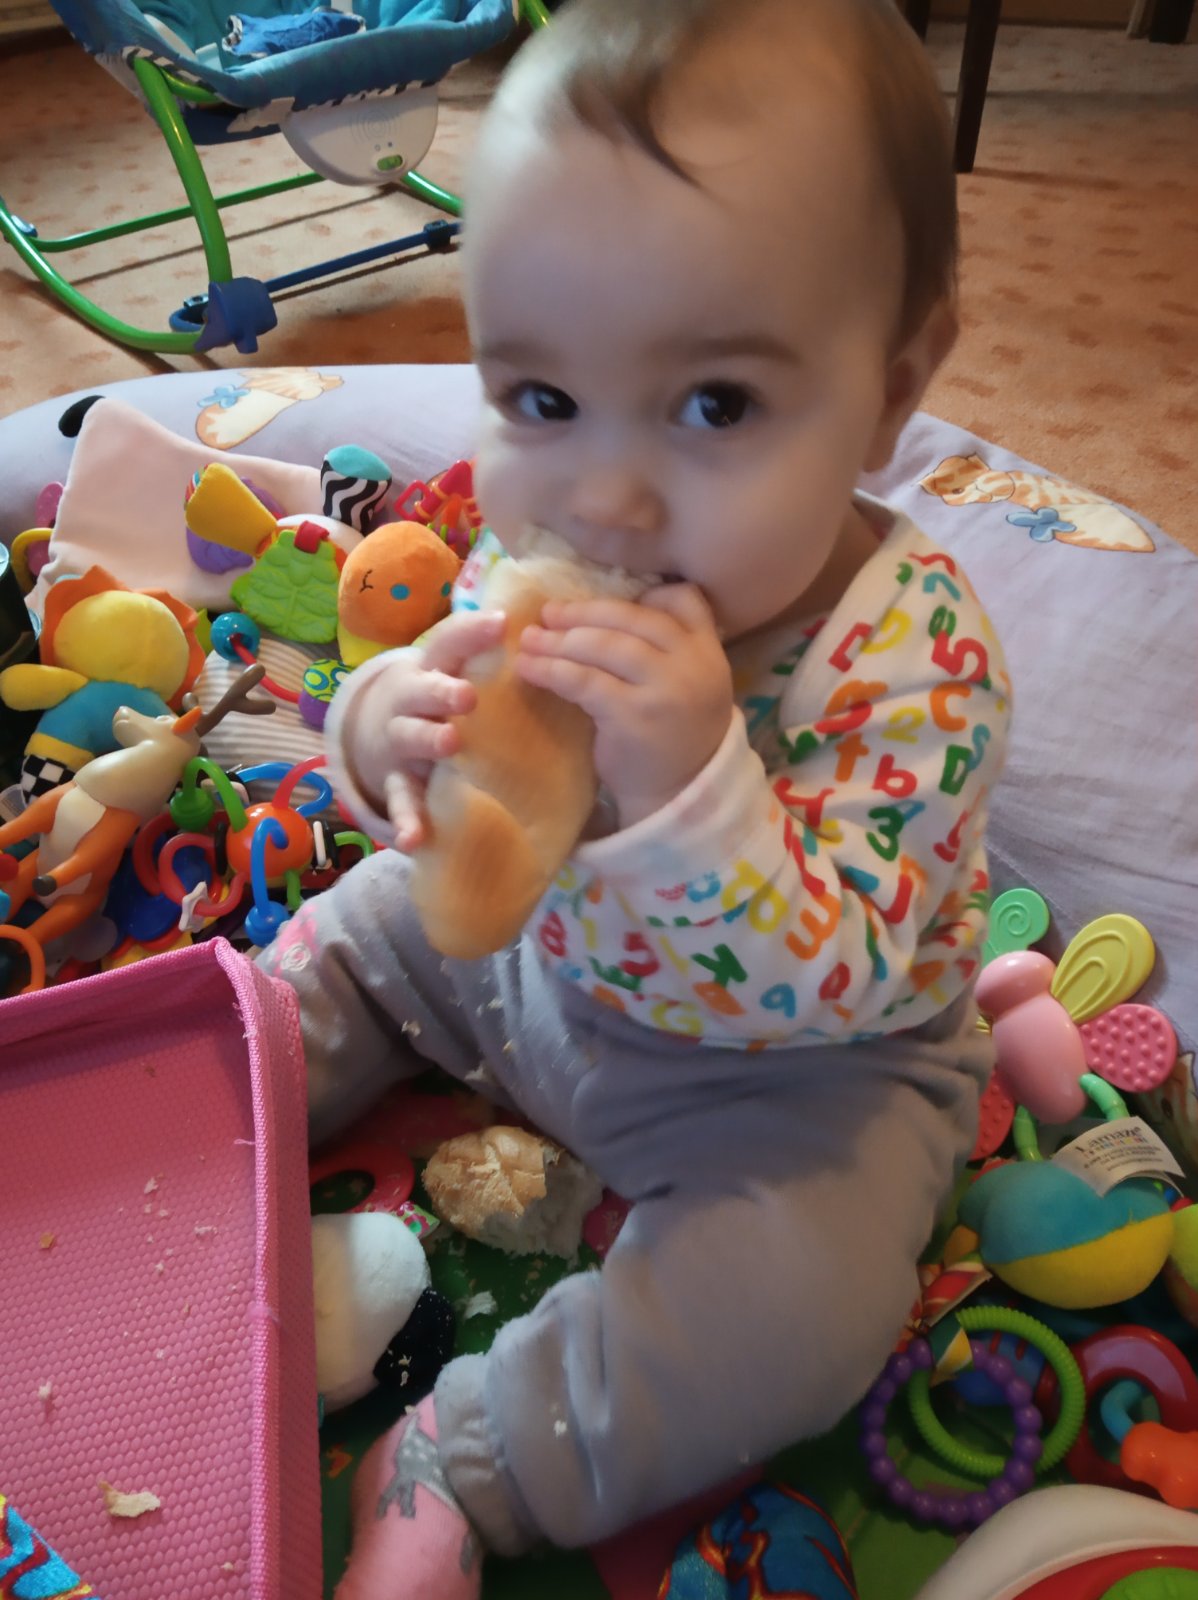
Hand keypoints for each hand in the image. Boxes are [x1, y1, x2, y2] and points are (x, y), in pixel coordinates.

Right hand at [345, 609, 506, 850]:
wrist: (381, 732)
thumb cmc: (438, 697)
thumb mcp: (455, 672)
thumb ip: (489, 659)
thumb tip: (552, 634)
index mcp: (434, 667)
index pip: (449, 642)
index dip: (473, 631)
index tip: (503, 623)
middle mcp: (412, 699)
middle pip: (424, 690)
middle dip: (443, 691)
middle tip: (468, 695)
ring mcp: (401, 740)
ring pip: (410, 736)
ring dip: (428, 740)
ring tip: (449, 744)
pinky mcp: (398, 781)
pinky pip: (401, 801)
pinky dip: (406, 820)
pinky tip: (413, 840)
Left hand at [515, 583, 732, 827]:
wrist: (675, 799)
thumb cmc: (670, 739)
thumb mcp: (688, 687)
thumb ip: (665, 651)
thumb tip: (601, 614)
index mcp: (710, 652)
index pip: (685, 599)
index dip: (646, 594)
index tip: (607, 605)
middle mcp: (694, 665)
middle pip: (632, 618)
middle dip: (583, 613)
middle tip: (547, 614)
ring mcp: (665, 690)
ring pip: (604, 645)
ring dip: (560, 639)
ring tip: (530, 640)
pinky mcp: (631, 716)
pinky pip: (583, 681)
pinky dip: (551, 670)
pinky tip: (529, 669)